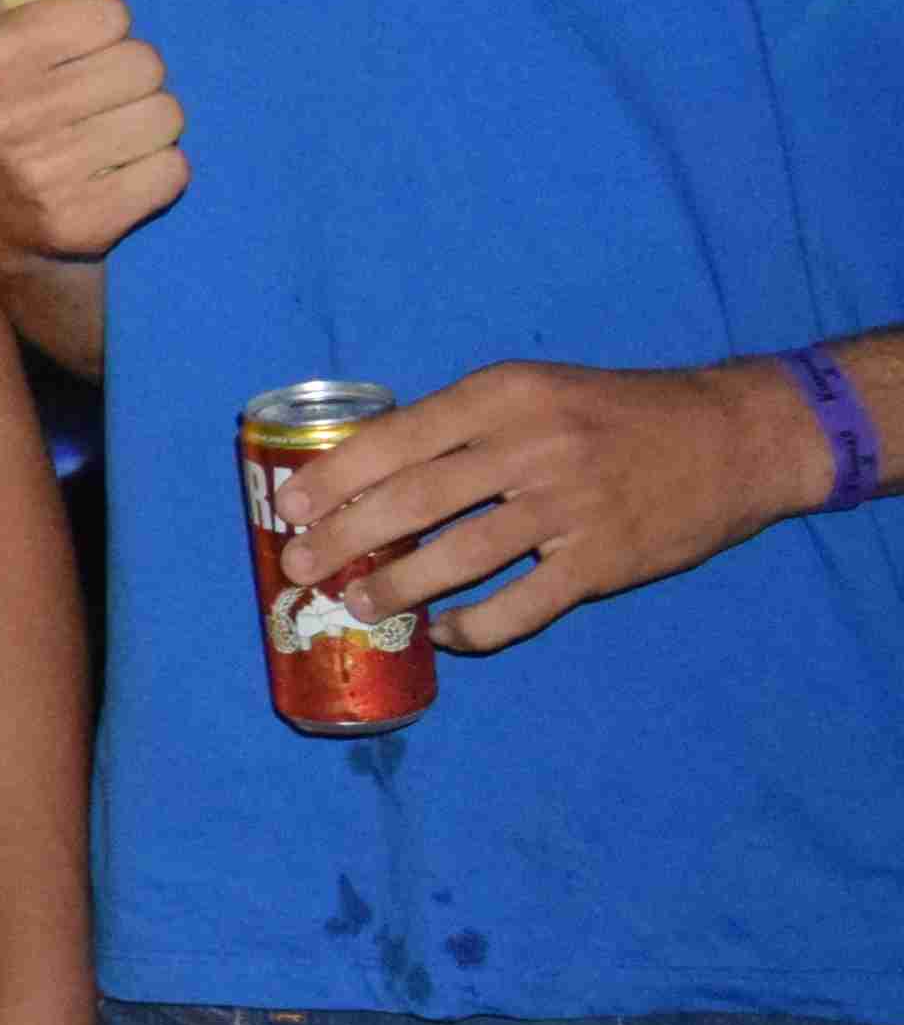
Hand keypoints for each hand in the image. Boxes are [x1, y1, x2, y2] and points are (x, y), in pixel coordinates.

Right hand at [0, 0, 182, 272]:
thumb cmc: (20, 98)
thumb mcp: (14, 17)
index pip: (111, 11)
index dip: (103, 34)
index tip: (66, 62)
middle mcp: (2, 115)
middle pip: (147, 64)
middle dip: (132, 83)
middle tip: (88, 110)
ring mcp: (39, 175)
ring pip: (168, 116)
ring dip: (150, 130)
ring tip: (103, 145)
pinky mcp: (81, 224)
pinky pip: (173, 171)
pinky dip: (157, 178)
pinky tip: (115, 183)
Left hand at [272, 355, 837, 650]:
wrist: (735, 438)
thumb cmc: (617, 413)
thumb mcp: (535, 391)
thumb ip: (462, 425)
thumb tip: (368, 471)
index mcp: (505, 395)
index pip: (397, 438)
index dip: (334, 477)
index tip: (289, 506)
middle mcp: (532, 447)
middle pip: (414, 501)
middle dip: (344, 539)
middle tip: (300, 566)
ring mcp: (570, 508)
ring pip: (459, 558)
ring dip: (398, 587)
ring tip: (360, 604)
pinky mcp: (602, 562)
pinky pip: (520, 608)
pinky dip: (472, 629)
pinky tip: (444, 633)